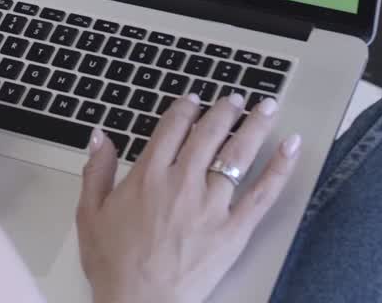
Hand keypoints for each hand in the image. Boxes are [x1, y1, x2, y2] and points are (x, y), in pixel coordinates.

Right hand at [77, 92, 302, 302]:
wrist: (139, 302)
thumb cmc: (113, 263)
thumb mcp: (90, 213)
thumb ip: (96, 170)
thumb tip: (100, 137)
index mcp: (147, 175)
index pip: (172, 128)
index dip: (185, 109)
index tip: (194, 99)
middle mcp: (182, 183)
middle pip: (209, 134)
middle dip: (224, 110)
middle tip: (235, 99)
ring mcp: (211, 205)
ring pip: (238, 155)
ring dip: (254, 126)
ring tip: (267, 107)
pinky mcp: (234, 230)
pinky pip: (263, 193)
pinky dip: (280, 167)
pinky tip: (291, 147)